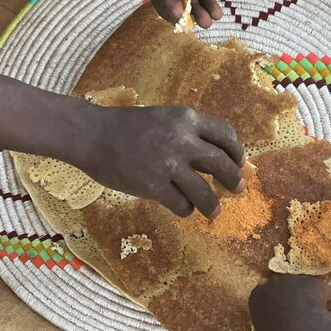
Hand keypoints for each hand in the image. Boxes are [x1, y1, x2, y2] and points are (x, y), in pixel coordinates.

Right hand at [77, 104, 245, 217]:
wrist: (92, 135)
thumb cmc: (126, 126)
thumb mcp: (164, 118)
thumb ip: (187, 133)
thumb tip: (213, 157)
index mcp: (187, 118)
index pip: (226, 135)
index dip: (236, 151)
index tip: (238, 162)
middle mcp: (182, 140)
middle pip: (222, 164)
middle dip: (234, 180)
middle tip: (238, 189)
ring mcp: (168, 164)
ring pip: (205, 192)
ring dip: (213, 205)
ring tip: (215, 212)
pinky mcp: (153, 186)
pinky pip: (181, 204)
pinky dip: (185, 209)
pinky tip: (182, 208)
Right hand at [249, 275, 330, 330]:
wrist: (298, 328)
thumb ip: (267, 325)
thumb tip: (275, 326)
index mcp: (258, 294)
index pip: (265, 298)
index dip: (275, 308)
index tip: (282, 320)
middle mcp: (274, 282)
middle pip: (284, 291)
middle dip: (292, 302)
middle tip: (299, 320)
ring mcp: (295, 279)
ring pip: (303, 292)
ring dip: (308, 304)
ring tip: (313, 323)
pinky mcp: (314, 282)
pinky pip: (322, 295)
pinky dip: (325, 306)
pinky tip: (324, 319)